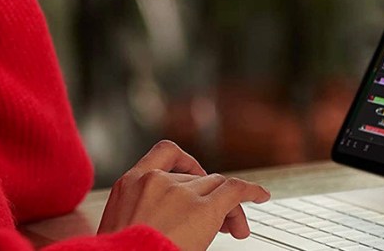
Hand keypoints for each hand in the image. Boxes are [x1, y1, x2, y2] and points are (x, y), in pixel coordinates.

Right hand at [98, 141, 270, 250]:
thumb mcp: (122, 226)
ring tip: (235, 229)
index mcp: (128, 183)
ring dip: (228, 206)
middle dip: (210, 197)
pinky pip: (236, 190)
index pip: (164, 154)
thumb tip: (163, 223)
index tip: (196, 174)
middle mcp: (155, 181)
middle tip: (221, 225)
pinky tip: (261, 196)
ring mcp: (180, 192)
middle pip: (197, 177)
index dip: (186, 162)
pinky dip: (252, 191)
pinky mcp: (203, 209)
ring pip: (216, 186)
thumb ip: (143, 212)